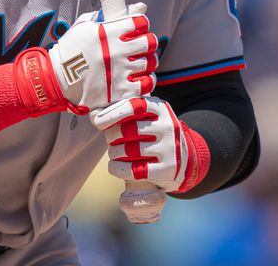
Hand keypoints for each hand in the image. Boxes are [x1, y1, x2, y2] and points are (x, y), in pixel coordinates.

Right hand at [47, 3, 156, 112]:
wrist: (56, 79)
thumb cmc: (71, 51)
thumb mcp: (85, 26)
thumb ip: (108, 15)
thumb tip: (137, 6)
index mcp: (108, 32)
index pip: (140, 22)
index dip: (141, 24)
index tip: (137, 29)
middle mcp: (116, 51)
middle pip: (150, 42)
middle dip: (148, 43)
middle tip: (142, 46)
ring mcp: (119, 71)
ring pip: (150, 63)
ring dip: (147, 62)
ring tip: (139, 63)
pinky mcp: (119, 91)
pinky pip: (145, 85)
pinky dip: (146, 81)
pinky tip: (139, 78)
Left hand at [91, 96, 209, 193]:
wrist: (183, 159)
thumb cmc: (153, 134)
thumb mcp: (145, 117)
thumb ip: (121, 113)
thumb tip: (94, 115)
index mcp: (160, 108)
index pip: (133, 106)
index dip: (112, 114)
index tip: (97, 122)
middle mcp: (168, 126)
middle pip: (127, 130)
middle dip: (112, 136)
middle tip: (111, 140)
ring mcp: (169, 148)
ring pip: (128, 151)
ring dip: (114, 153)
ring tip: (114, 153)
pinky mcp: (167, 169)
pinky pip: (134, 170)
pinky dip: (118, 169)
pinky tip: (115, 166)